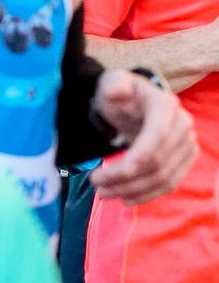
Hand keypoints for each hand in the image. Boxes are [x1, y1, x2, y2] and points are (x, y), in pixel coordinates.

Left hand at [93, 70, 196, 202]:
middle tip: (95, 185)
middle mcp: (183, 124)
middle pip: (156, 163)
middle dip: (123, 180)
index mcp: (165, 106)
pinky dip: (146, 195)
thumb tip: (117, 92)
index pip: (154, 139)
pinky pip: (169, 184)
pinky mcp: (186, 159)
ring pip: (162, 178)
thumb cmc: (121, 95)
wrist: (135, 105)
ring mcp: (187, 143)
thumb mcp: (111, 83)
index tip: (99, 176)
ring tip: (104, 193)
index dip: (131, 162)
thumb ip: (113, 85)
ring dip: (131, 191)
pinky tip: (125, 199)